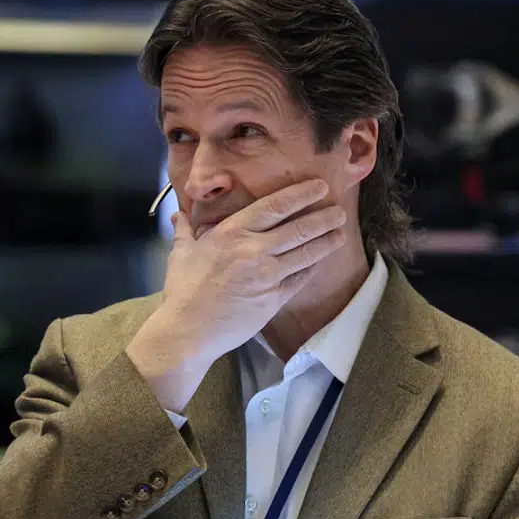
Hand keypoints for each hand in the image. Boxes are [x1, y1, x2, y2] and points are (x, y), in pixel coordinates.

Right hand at [127, 179, 346, 411]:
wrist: (188, 331)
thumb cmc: (182, 291)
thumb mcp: (181, 253)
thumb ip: (185, 230)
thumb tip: (178, 215)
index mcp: (232, 232)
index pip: (274, 206)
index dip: (300, 195)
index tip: (319, 187)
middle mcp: (254, 250)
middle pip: (298, 229)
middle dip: (323, 218)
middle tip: (340, 211)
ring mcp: (267, 275)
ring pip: (305, 253)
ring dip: (326, 242)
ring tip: (340, 234)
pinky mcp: (274, 299)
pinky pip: (299, 279)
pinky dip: (311, 268)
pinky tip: (320, 262)